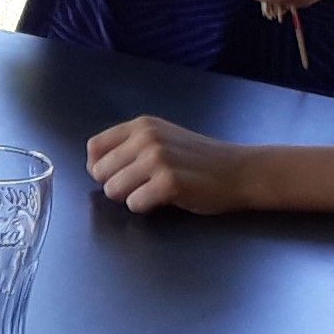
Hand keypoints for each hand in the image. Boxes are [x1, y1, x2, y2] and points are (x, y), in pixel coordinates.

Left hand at [87, 114, 247, 214]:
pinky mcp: (168, 182)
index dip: (100, 167)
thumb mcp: (163, 139)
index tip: (118, 175)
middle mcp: (146, 138)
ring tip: (154, 192)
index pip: (94, 147)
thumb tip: (95, 167)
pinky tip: (164, 200)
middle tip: (141, 186)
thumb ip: (130, 146)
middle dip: (115, 185)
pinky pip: (134, 203)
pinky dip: (145, 207)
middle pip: (100, 172)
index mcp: (142, 125)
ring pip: (113, 189)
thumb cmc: (199, 160)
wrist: (238, 171)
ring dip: (130, 197)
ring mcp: (157, 159)